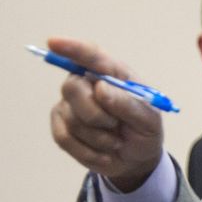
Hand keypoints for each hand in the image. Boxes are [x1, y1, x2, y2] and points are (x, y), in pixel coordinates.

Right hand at [48, 37, 163, 191]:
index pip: (90, 55)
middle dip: (95, 113)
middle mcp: (87, 83)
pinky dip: (88, 152)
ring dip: (98, 138)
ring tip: (115, 141)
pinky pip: (65, 138)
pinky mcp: (61, 126)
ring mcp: (70, 105)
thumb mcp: (149, 119)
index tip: (53, 42)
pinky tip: (104, 153)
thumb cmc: (144, 131)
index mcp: (113, 73)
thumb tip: (100, 88)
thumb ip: (128, 103)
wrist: (137, 159)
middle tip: (115, 125)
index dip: (71, 48)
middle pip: (73, 88)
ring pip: (72, 119)